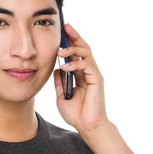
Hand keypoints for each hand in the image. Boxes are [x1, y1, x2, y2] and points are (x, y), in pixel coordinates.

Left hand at [54, 23, 111, 138]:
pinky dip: (75, 64)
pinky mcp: (97, 79)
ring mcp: (93, 75)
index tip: (62, 32)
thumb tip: (56, 69)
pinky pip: (86, 66)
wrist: (86, 126)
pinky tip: (65, 67)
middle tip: (66, 27)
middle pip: (83, 48)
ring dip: (73, 49)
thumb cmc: (76, 114)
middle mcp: (88, 72)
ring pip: (86, 53)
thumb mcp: (61, 96)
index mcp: (80, 75)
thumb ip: (59, 82)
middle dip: (74, 37)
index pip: (76, 54)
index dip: (70, 42)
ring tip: (60, 51)